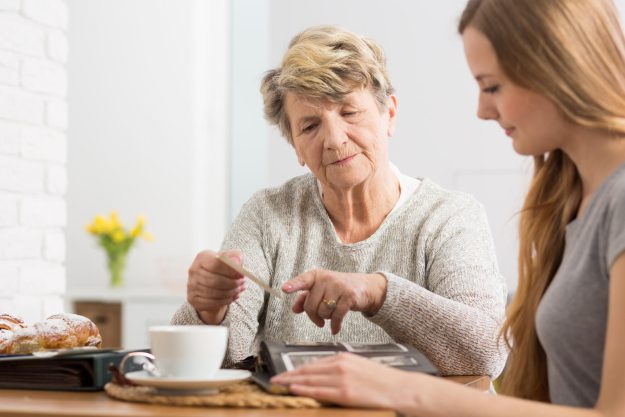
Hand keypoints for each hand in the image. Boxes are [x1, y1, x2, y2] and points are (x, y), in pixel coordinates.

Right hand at [187, 250, 245, 323]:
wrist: (212, 281)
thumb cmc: (222, 267)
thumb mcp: (230, 258)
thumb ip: (236, 257)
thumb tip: (237, 263)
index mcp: (202, 257)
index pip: (216, 264)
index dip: (230, 271)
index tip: (241, 274)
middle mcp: (194, 270)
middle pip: (215, 280)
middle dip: (232, 284)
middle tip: (242, 284)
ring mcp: (191, 285)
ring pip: (214, 293)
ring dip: (230, 293)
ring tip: (239, 290)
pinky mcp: (193, 298)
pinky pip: (211, 303)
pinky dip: (224, 301)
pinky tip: (231, 297)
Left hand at [270, 353, 415, 408]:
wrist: (401, 389)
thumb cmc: (382, 381)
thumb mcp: (359, 367)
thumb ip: (340, 369)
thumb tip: (323, 376)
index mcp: (343, 358)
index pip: (313, 364)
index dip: (296, 369)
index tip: (284, 373)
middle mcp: (340, 366)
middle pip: (307, 370)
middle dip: (288, 375)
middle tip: (273, 379)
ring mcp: (342, 379)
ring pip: (310, 380)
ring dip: (291, 382)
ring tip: (278, 385)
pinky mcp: (345, 393)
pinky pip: (320, 391)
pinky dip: (305, 390)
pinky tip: (294, 389)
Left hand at [281, 270, 386, 333]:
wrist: (365, 287)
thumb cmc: (338, 289)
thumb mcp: (321, 289)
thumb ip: (306, 297)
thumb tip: (295, 309)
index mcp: (316, 275)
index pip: (303, 281)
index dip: (293, 285)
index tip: (284, 289)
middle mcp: (327, 278)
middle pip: (311, 305)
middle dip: (314, 316)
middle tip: (319, 318)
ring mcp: (339, 286)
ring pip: (323, 312)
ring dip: (326, 318)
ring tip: (332, 313)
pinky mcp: (349, 296)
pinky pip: (337, 316)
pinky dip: (335, 325)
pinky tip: (335, 329)